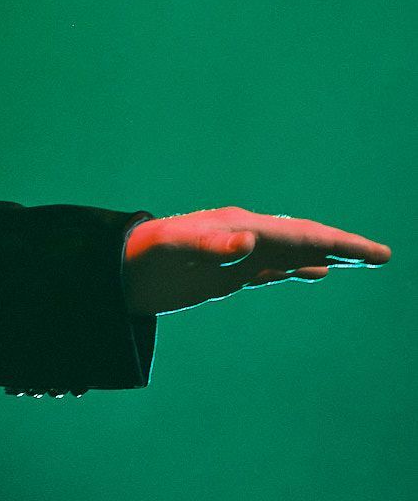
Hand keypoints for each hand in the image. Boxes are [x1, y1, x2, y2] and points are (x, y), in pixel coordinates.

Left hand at [122, 206, 390, 315]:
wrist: (117, 271)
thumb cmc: (142, 257)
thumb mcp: (174, 249)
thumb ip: (212, 244)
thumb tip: (252, 238)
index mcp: (240, 227)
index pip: (300, 236)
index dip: (339, 244)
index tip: (374, 253)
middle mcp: (243, 235)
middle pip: (303, 240)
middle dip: (343, 247)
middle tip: (382, 256)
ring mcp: (237, 253)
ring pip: (293, 253)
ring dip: (326, 255)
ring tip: (357, 259)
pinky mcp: (228, 271)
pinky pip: (274, 268)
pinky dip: (299, 268)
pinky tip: (314, 273)